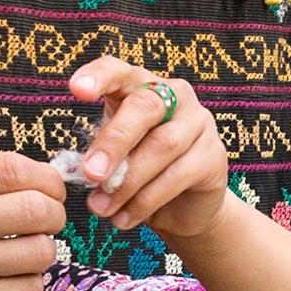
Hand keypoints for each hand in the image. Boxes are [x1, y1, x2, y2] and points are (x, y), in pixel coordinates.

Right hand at [0, 152, 62, 290]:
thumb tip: (48, 179)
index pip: (14, 170)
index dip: (47, 180)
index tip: (49, 191)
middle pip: (35, 210)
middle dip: (54, 214)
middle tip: (46, 222)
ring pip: (39, 252)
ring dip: (42, 251)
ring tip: (21, 252)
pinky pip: (29, 289)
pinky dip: (29, 282)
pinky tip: (7, 278)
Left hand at [67, 49, 232, 239]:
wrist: (183, 209)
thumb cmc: (141, 173)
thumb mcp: (115, 158)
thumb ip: (101, 156)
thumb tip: (86, 172)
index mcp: (142, 87)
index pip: (120, 70)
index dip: (99, 76)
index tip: (75, 90)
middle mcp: (175, 96)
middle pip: (145, 107)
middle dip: (113, 141)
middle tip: (90, 174)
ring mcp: (200, 122)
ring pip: (162, 146)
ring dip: (127, 182)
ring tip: (101, 208)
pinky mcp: (214, 155)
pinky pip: (177, 176)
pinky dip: (145, 202)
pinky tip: (123, 219)